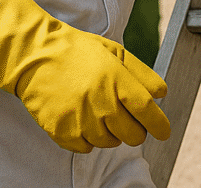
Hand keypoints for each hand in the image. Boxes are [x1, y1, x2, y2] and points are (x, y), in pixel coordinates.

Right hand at [0, 0, 170, 152]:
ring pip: (111, 143)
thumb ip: (141, 73)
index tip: (164, 131)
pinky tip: (82, 117)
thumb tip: (162, 93)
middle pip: (133, 135)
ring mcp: (81, 121)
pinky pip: (87, 148)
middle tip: (127, 117)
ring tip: (99, 110)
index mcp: (116, 80)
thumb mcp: (113, 51)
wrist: (36, 56)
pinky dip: (88, 138)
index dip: (160, 125)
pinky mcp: (63, 133)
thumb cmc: (77, 51)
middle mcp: (101, 103)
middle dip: (136, 130)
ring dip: (111, 132)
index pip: (148, 112)